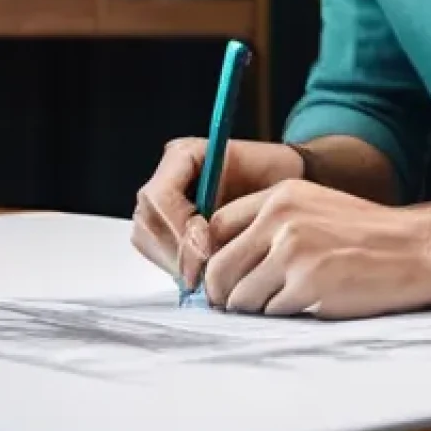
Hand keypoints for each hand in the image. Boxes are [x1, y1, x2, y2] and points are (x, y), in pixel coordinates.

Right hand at [131, 138, 302, 288]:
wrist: (283, 181)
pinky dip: (177, 265)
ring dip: (174, 261)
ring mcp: (161, 200)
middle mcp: (167, 176)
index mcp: (183, 155)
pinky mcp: (164, 224)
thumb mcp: (256, 188)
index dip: (178, 225)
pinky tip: (202, 273)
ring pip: (146, 238)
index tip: (206, 248)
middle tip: (203, 273)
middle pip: (148, 219)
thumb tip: (202, 250)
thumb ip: (226, 214)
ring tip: (205, 275)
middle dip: (175, 249)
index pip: (160, 195)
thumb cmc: (274, 178)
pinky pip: (156, 249)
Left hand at [203, 179, 430, 317]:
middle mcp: (281, 217)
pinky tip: (312, 301)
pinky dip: (285, 315)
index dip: (215, 258)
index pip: (216, 227)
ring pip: (239, 297)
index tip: (226, 276)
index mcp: (281, 194)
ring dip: (257, 307)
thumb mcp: (314, 208)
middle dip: (225, 293)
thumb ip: (270, 224)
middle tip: (243, 303)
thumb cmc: (366, 234)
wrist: (415, 248)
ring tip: (289, 298)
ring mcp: (292, 249)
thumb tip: (220, 262)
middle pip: (218, 267)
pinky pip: (270, 312)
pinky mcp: (306, 282)